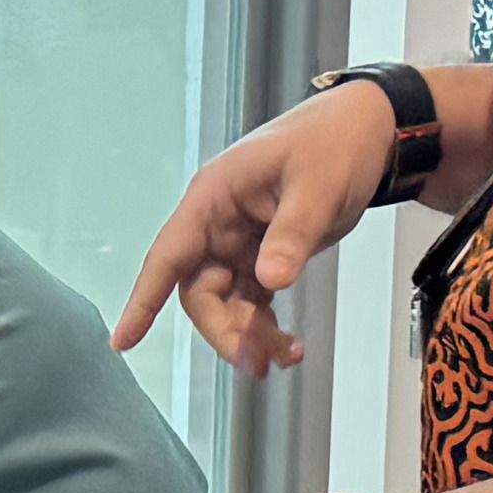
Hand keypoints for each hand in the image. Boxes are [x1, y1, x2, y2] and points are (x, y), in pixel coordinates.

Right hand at [115, 83, 406, 374]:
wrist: (367, 131)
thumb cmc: (333, 143)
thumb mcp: (316, 187)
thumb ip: (291, 235)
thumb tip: (270, 283)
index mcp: (214, 198)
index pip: (168, 254)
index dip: (144, 299)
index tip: (125, 340)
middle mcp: (218, 223)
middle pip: (199, 292)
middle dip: (225, 331)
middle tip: (258, 361)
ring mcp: (239, 241)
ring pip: (226, 303)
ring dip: (249, 335)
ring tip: (286, 357)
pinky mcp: (263, 254)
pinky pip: (252, 301)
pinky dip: (266, 327)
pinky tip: (288, 345)